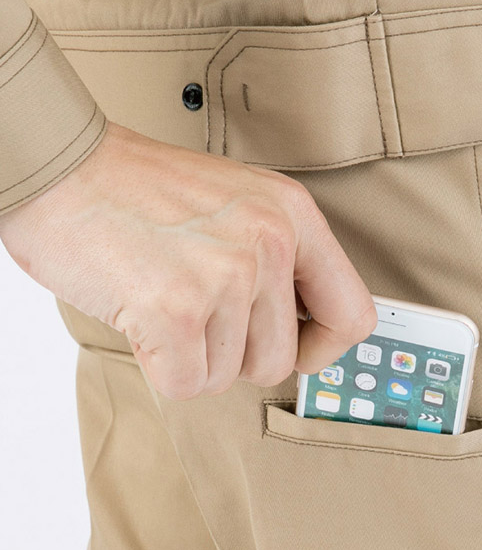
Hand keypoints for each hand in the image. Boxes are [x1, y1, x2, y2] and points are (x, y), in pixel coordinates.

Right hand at [0, 120, 376, 399]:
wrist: (60, 164)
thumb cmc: (143, 191)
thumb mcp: (241, 204)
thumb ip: (284, 263)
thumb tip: (309, 337)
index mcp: (294, 216)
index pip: (352, 316)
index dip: (323, 349)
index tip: (296, 347)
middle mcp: (270, 243)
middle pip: (280, 362)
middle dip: (236, 355)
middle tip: (197, 311)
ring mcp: (224, 276)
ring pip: (231, 377)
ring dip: (195, 357)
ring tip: (165, 301)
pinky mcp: (174, 310)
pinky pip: (188, 385)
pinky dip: (161, 367)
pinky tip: (143, 319)